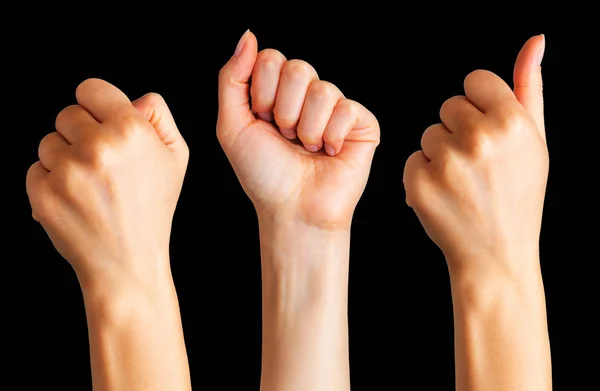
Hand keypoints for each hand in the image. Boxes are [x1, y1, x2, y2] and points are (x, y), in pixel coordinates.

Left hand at [26, 79, 188, 288]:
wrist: (128, 262)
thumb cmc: (152, 208)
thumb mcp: (176, 159)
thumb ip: (159, 118)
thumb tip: (135, 99)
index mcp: (131, 131)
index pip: (91, 88)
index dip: (97, 105)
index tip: (101, 122)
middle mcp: (98, 146)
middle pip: (67, 114)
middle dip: (81, 134)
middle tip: (101, 164)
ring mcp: (67, 171)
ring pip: (48, 142)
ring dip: (64, 158)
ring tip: (89, 186)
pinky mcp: (43, 193)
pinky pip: (35, 169)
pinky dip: (51, 182)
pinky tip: (75, 200)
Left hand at [217, 30, 379, 229]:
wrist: (293, 210)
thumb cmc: (263, 174)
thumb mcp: (232, 126)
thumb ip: (232, 79)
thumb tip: (248, 35)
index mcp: (277, 92)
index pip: (271, 59)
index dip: (263, 93)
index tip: (262, 121)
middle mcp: (307, 96)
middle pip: (297, 68)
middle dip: (284, 111)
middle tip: (286, 138)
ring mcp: (335, 107)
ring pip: (322, 90)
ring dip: (307, 129)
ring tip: (307, 148)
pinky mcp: (361, 123)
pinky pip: (347, 108)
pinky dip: (331, 137)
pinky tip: (329, 154)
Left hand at [403, 35, 547, 276]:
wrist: (496, 253)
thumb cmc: (518, 195)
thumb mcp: (535, 142)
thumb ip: (529, 88)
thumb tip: (535, 41)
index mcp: (512, 122)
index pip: (475, 81)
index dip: (479, 104)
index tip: (487, 130)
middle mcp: (479, 138)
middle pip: (449, 106)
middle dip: (459, 129)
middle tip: (477, 163)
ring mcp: (446, 162)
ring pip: (428, 133)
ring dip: (440, 152)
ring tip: (463, 182)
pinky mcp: (418, 183)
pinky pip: (412, 159)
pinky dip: (423, 175)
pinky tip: (445, 195)